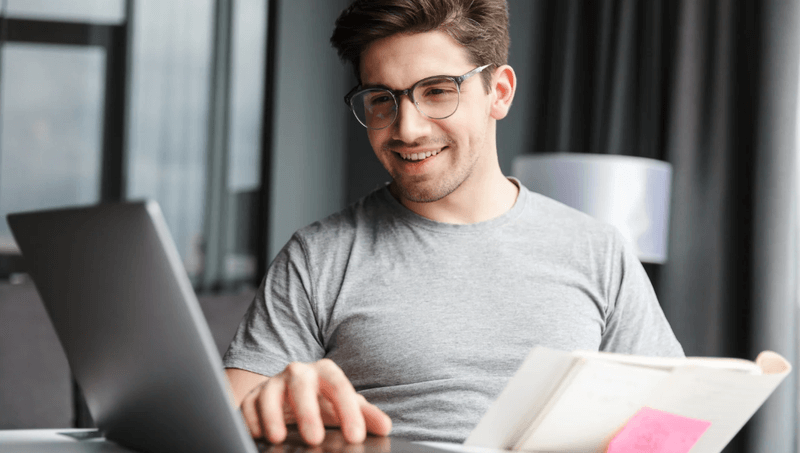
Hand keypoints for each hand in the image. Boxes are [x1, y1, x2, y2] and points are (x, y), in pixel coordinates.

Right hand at [239, 359, 391, 444]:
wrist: (294, 394)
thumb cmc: (324, 401)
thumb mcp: (346, 406)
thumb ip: (365, 415)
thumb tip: (384, 426)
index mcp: (325, 372)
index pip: (339, 387)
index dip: (348, 411)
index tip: (356, 436)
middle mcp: (298, 373)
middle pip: (302, 386)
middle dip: (308, 412)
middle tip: (316, 439)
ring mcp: (273, 383)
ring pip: (269, 394)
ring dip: (272, 416)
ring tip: (278, 438)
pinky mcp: (252, 396)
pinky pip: (248, 405)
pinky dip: (250, 419)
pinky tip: (257, 434)